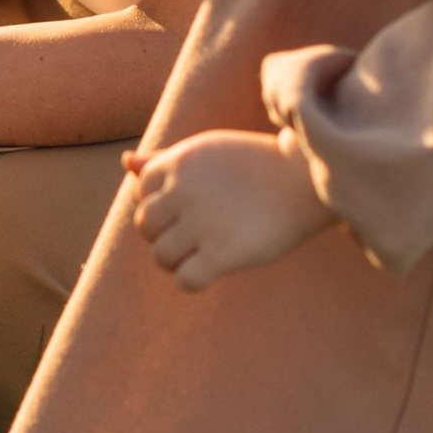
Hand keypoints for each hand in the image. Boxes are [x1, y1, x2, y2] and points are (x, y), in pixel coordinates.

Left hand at [125, 126, 334, 289]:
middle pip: (145, 226)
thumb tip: (126, 161)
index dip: (161, 205)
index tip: (186, 210)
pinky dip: (192, 281)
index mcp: (179, 163)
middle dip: (163, 235)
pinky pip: (185, 280)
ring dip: (176, 261)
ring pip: (160, 255)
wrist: (307, 180)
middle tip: (192, 237)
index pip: (142, 192)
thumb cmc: (257, 165)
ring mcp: (202, 223)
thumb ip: (165, 159)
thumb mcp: (208, 151)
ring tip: (200, 255)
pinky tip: (211, 271)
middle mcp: (184, 192)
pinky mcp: (223, 253)